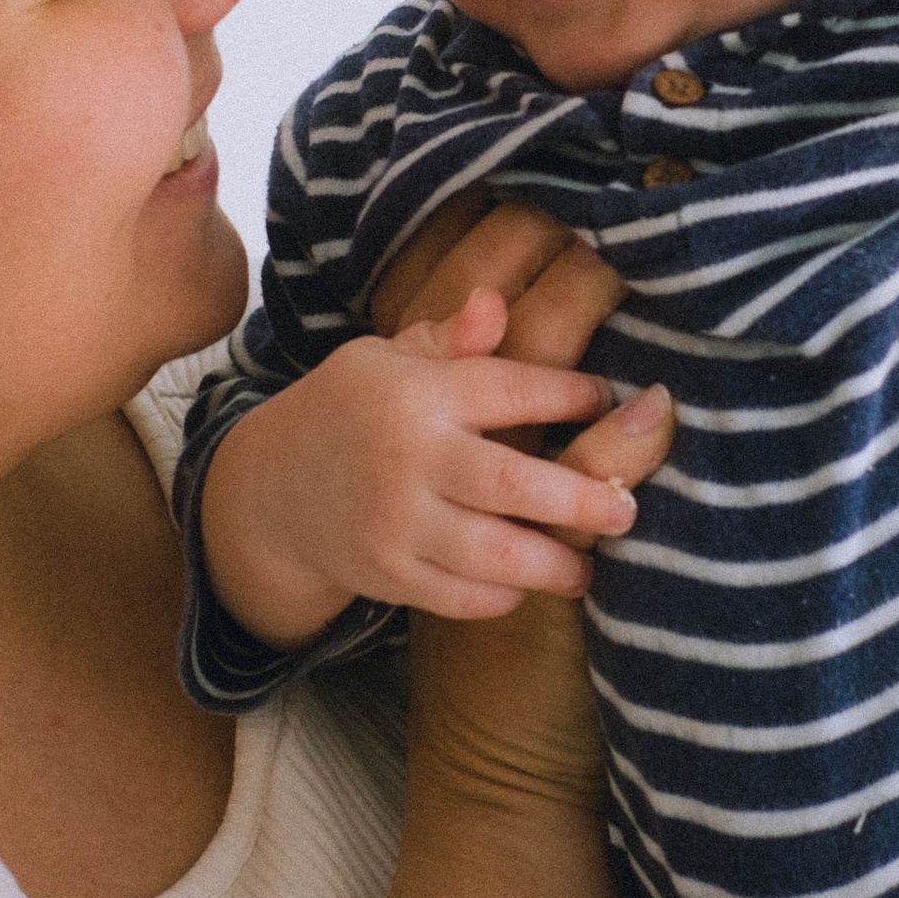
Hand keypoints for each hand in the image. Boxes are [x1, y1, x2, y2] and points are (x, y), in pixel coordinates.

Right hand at [201, 203, 673, 643]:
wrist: (271, 491)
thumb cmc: (351, 412)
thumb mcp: (386, 360)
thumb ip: (449, 339)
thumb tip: (497, 301)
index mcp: (416, 393)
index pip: (510, 390)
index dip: (569, 394)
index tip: (606, 399)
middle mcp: (409, 458)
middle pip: (513, 484)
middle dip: (582, 500)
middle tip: (627, 510)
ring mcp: (396, 522)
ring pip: (493, 555)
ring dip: (552, 565)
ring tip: (586, 569)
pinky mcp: (388, 574)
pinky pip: (460, 596)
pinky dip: (501, 597)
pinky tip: (526, 584)